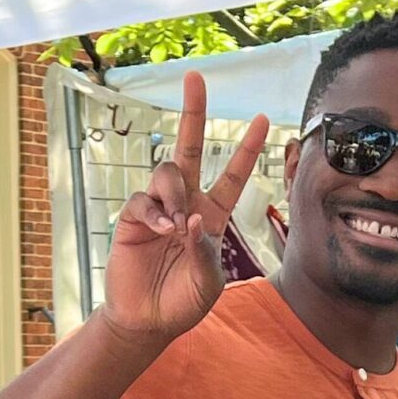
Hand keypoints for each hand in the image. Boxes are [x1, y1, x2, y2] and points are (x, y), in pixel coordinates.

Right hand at [100, 70, 268, 344]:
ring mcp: (158, 208)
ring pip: (167, 172)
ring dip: (175, 192)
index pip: (232, 175)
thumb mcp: (208, 283)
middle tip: (195, 78)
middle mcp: (186, 203)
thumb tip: (193, 218)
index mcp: (212, 215)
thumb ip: (205, 252)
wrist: (148, 321)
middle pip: (189, 148)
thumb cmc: (183, 303)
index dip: (247, 148)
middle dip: (193, 112)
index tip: (265, 119)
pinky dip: (155, 212)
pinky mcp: (133, 218)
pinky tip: (163, 230)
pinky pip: (143, 199)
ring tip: (177, 224)